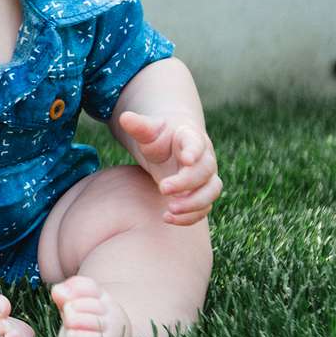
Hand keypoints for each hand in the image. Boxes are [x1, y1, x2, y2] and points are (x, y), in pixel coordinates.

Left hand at [117, 111, 222, 225]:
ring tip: (169, 210)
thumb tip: (124, 118)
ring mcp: (205, 178)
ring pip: (211, 192)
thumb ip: (139, 126)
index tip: (187, 159)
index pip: (197, 143)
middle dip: (186, 182)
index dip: (194, 151)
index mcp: (191, 138)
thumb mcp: (148, 130)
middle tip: (163, 188)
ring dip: (193, 204)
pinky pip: (203, 208)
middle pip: (205, 171)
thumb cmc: (160, 136)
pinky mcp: (201, 194)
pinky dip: (189, 217)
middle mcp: (204, 158)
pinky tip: (167, 218)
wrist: (171, 146)